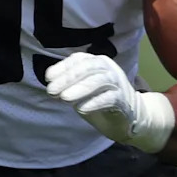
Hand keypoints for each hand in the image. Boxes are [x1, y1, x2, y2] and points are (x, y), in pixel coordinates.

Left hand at [45, 52, 174, 153]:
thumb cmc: (101, 100)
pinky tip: (81, 109)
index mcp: (98, 62)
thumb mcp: (83, 89)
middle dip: (68, 78)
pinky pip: (109, 98)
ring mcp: (117, 83)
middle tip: (52, 90)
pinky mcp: (123, 100)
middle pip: (88, 68)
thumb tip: (52, 85)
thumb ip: (70, 85)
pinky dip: (94, 102)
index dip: (62, 67)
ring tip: (64, 98)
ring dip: (80, 88)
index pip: (79, 60)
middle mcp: (109, 69)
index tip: (48, 78)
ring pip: (99, 80)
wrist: (129, 116)